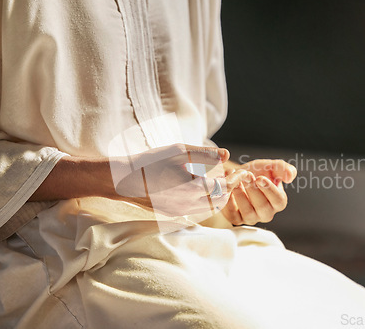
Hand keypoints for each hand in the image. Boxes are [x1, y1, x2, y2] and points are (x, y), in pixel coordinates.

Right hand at [111, 143, 247, 215]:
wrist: (122, 180)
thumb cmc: (150, 161)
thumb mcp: (177, 151)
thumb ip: (204, 153)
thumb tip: (226, 154)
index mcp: (191, 188)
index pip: (223, 187)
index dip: (235, 179)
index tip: (242, 172)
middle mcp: (187, 205)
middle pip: (219, 200)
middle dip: (228, 188)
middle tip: (232, 175)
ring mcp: (179, 212)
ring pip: (209, 207)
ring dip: (217, 196)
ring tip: (218, 180)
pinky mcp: (172, 214)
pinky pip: (196, 210)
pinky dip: (204, 200)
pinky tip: (201, 187)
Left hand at [221, 159, 296, 224]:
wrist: (238, 174)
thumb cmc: (257, 172)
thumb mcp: (270, 166)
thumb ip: (282, 168)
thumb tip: (290, 176)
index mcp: (278, 201)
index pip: (279, 201)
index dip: (270, 190)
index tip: (260, 178)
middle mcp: (266, 213)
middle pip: (263, 208)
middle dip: (253, 190)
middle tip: (246, 176)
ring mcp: (251, 218)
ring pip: (248, 213)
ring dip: (241, 195)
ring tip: (236, 181)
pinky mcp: (236, 218)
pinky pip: (233, 215)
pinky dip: (229, 201)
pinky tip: (228, 189)